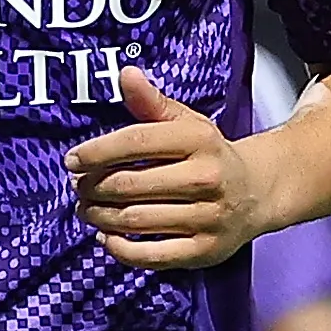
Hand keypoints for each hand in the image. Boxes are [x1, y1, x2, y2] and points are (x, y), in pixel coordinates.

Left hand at [66, 69, 268, 269]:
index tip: (72, 160)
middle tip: (78, 187)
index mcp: (199, 140)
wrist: (258, 192)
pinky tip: (106, 237)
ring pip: (134, 220)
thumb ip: (152, 103)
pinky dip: (120, 249)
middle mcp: (206, 178)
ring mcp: (207, 217)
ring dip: (99, 216)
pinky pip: (150, 256)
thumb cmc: (210, 155)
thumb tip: (125, 74)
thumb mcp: (187, 123)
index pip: (135, 142)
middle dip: (92, 187)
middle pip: (128, 185)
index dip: (96, 152)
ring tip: (86, 209)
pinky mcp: (203, 251)